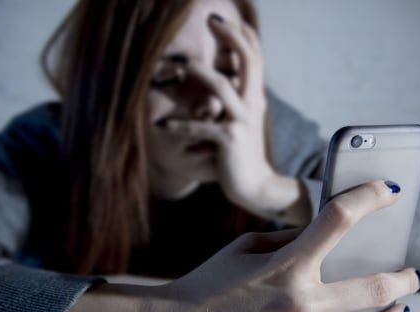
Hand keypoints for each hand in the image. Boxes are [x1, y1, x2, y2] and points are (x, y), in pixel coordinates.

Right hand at [55, 181, 419, 311]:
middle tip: (411, 272)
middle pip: (373, 287)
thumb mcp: (247, 248)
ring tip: (402, 309)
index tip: (386, 192)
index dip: (367, 199)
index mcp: (286, 266)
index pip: (338, 221)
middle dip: (402, 277)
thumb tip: (323, 237)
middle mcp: (301, 303)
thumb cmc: (210, 283)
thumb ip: (290, 241)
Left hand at [164, 16, 275, 211]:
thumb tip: (231, 76)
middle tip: (212, 19)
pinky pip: (200, 127)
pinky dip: (180, 126)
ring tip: (185, 64)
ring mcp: (242, 121)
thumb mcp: (245, 120)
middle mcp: (253, 104)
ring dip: (203, 74)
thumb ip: (239, 98)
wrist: (256, 185)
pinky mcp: (229, 140)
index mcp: (255, 97)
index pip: (255, 58)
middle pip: (249, 61)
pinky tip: (163, 126)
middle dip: (231, 37)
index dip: (242, 35)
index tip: (222, 19)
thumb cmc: (244, 153)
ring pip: (223, 88)